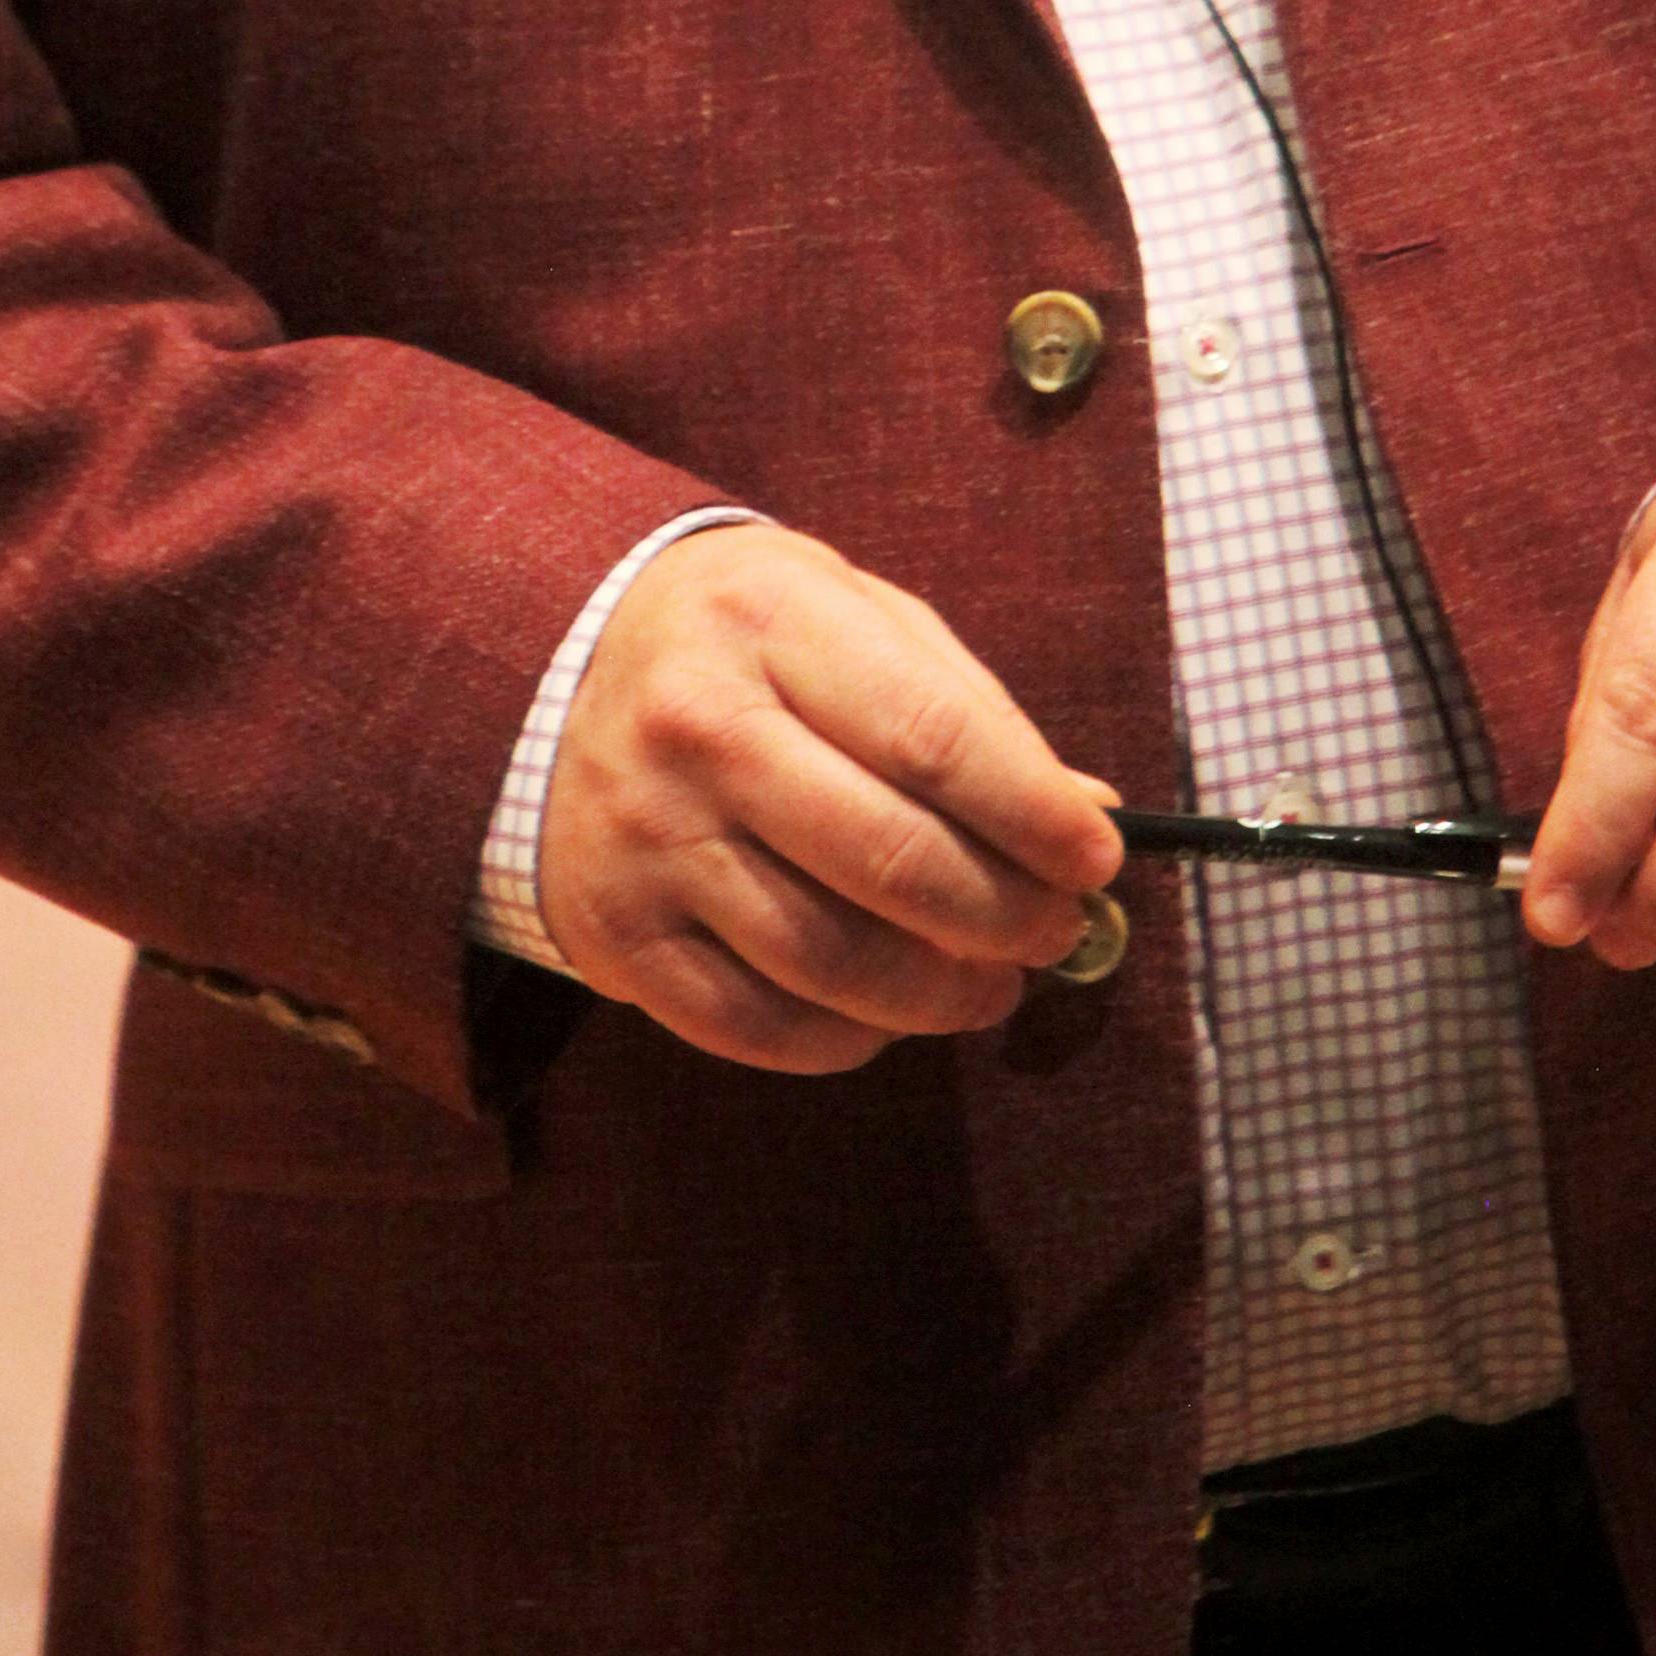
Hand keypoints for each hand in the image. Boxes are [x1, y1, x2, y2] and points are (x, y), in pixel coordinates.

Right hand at [536, 524, 1123, 1074]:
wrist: (555, 668)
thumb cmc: (748, 642)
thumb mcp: (852, 615)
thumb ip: (966, 706)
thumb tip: (1086, 813)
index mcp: (769, 621)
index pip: (934, 738)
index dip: (1035, 815)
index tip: (1099, 859)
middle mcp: (697, 727)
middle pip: (890, 861)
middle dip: (1006, 917)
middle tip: (1056, 931)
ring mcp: (647, 838)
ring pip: (828, 961)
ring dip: (940, 996)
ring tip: (990, 985)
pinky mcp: (615, 935)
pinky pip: (754, 1026)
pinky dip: (843, 1040)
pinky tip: (883, 1015)